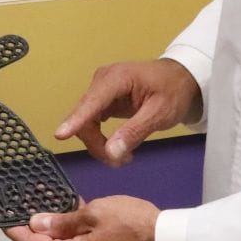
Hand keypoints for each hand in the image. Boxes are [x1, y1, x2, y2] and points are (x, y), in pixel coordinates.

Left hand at [6, 196, 160, 240]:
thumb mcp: (95, 214)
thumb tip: (37, 224)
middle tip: (22, 204)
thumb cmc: (132, 225)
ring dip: (55, 227)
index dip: (16, 232)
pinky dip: (73, 231)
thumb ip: (63, 220)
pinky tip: (70, 211)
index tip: (1, 220)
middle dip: (34, 227)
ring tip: (45, 201)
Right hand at [55, 59, 201, 166]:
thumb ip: (134, 132)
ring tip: (123, 158)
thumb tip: (110, 153)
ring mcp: (100, 91)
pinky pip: (92, 123)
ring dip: (99, 145)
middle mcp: (102, 82)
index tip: (60, 135)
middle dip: (97, 144)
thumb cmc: (173, 91)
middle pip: (85, 117)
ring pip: (86, 124)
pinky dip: (102, 139)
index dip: (76, 120)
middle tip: (119, 162)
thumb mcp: (159, 113)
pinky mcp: (102, 101)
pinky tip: (117, 148)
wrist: (181, 78)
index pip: (91, 102)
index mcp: (117, 78)